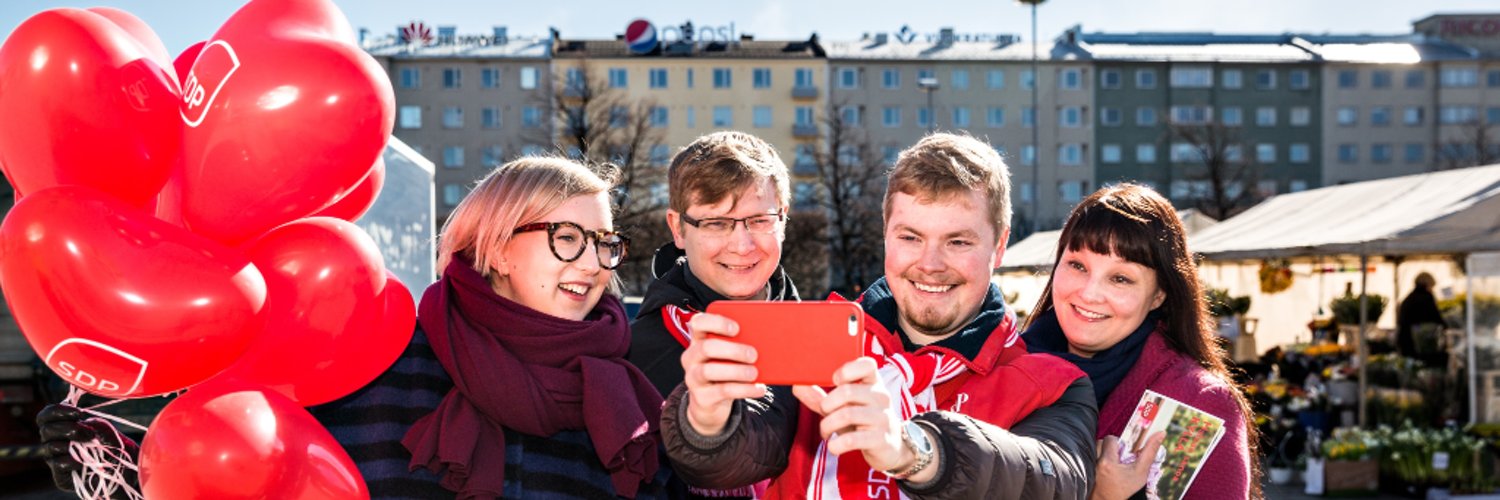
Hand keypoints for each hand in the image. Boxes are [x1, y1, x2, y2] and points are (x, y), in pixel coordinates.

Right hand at [37, 404, 138, 493]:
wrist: (122, 468)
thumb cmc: (111, 445)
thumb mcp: (105, 429)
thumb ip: (93, 424)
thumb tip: (81, 424)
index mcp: (60, 427)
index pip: (45, 416)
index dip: (56, 411)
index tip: (78, 413)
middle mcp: (53, 442)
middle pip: (46, 430)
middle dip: (68, 428)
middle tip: (89, 433)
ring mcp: (55, 459)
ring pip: (51, 446)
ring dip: (73, 444)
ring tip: (92, 446)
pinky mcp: (60, 475)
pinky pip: (59, 463)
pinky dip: (75, 460)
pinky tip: (87, 461)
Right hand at [680, 313, 763, 436]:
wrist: (709, 402)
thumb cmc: (723, 370)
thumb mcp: (728, 355)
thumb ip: (739, 343)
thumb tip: (767, 338)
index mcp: (699, 340)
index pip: (698, 322)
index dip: (716, 322)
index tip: (737, 328)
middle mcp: (692, 357)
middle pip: (706, 347)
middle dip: (732, 349)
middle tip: (753, 355)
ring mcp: (693, 378)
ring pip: (709, 370)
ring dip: (736, 371)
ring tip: (754, 372)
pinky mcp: (701, 397)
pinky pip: (722, 391)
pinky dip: (744, 389)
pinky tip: (759, 388)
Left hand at [792, 358, 907, 472]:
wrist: (889, 447)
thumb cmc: (862, 421)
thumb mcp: (842, 406)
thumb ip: (820, 396)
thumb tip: (797, 385)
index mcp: (873, 383)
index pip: (867, 364)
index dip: (847, 370)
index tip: (834, 380)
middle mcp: (880, 397)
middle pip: (848, 391)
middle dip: (827, 404)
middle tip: (824, 411)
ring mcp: (882, 418)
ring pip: (847, 415)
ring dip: (827, 425)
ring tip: (825, 431)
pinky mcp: (880, 439)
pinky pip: (852, 440)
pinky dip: (836, 444)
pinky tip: (833, 446)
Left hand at [1091, 432, 1165, 499]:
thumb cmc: (1125, 489)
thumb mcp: (1141, 472)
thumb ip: (1150, 452)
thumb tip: (1161, 433)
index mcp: (1108, 462)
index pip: (1111, 439)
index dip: (1119, 442)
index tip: (1125, 451)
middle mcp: (1095, 462)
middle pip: (1101, 442)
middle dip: (1111, 446)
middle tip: (1119, 456)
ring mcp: (1088, 465)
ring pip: (1095, 448)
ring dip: (1103, 452)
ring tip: (1112, 462)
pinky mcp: (1085, 468)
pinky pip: (1090, 455)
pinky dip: (1097, 458)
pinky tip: (1104, 467)